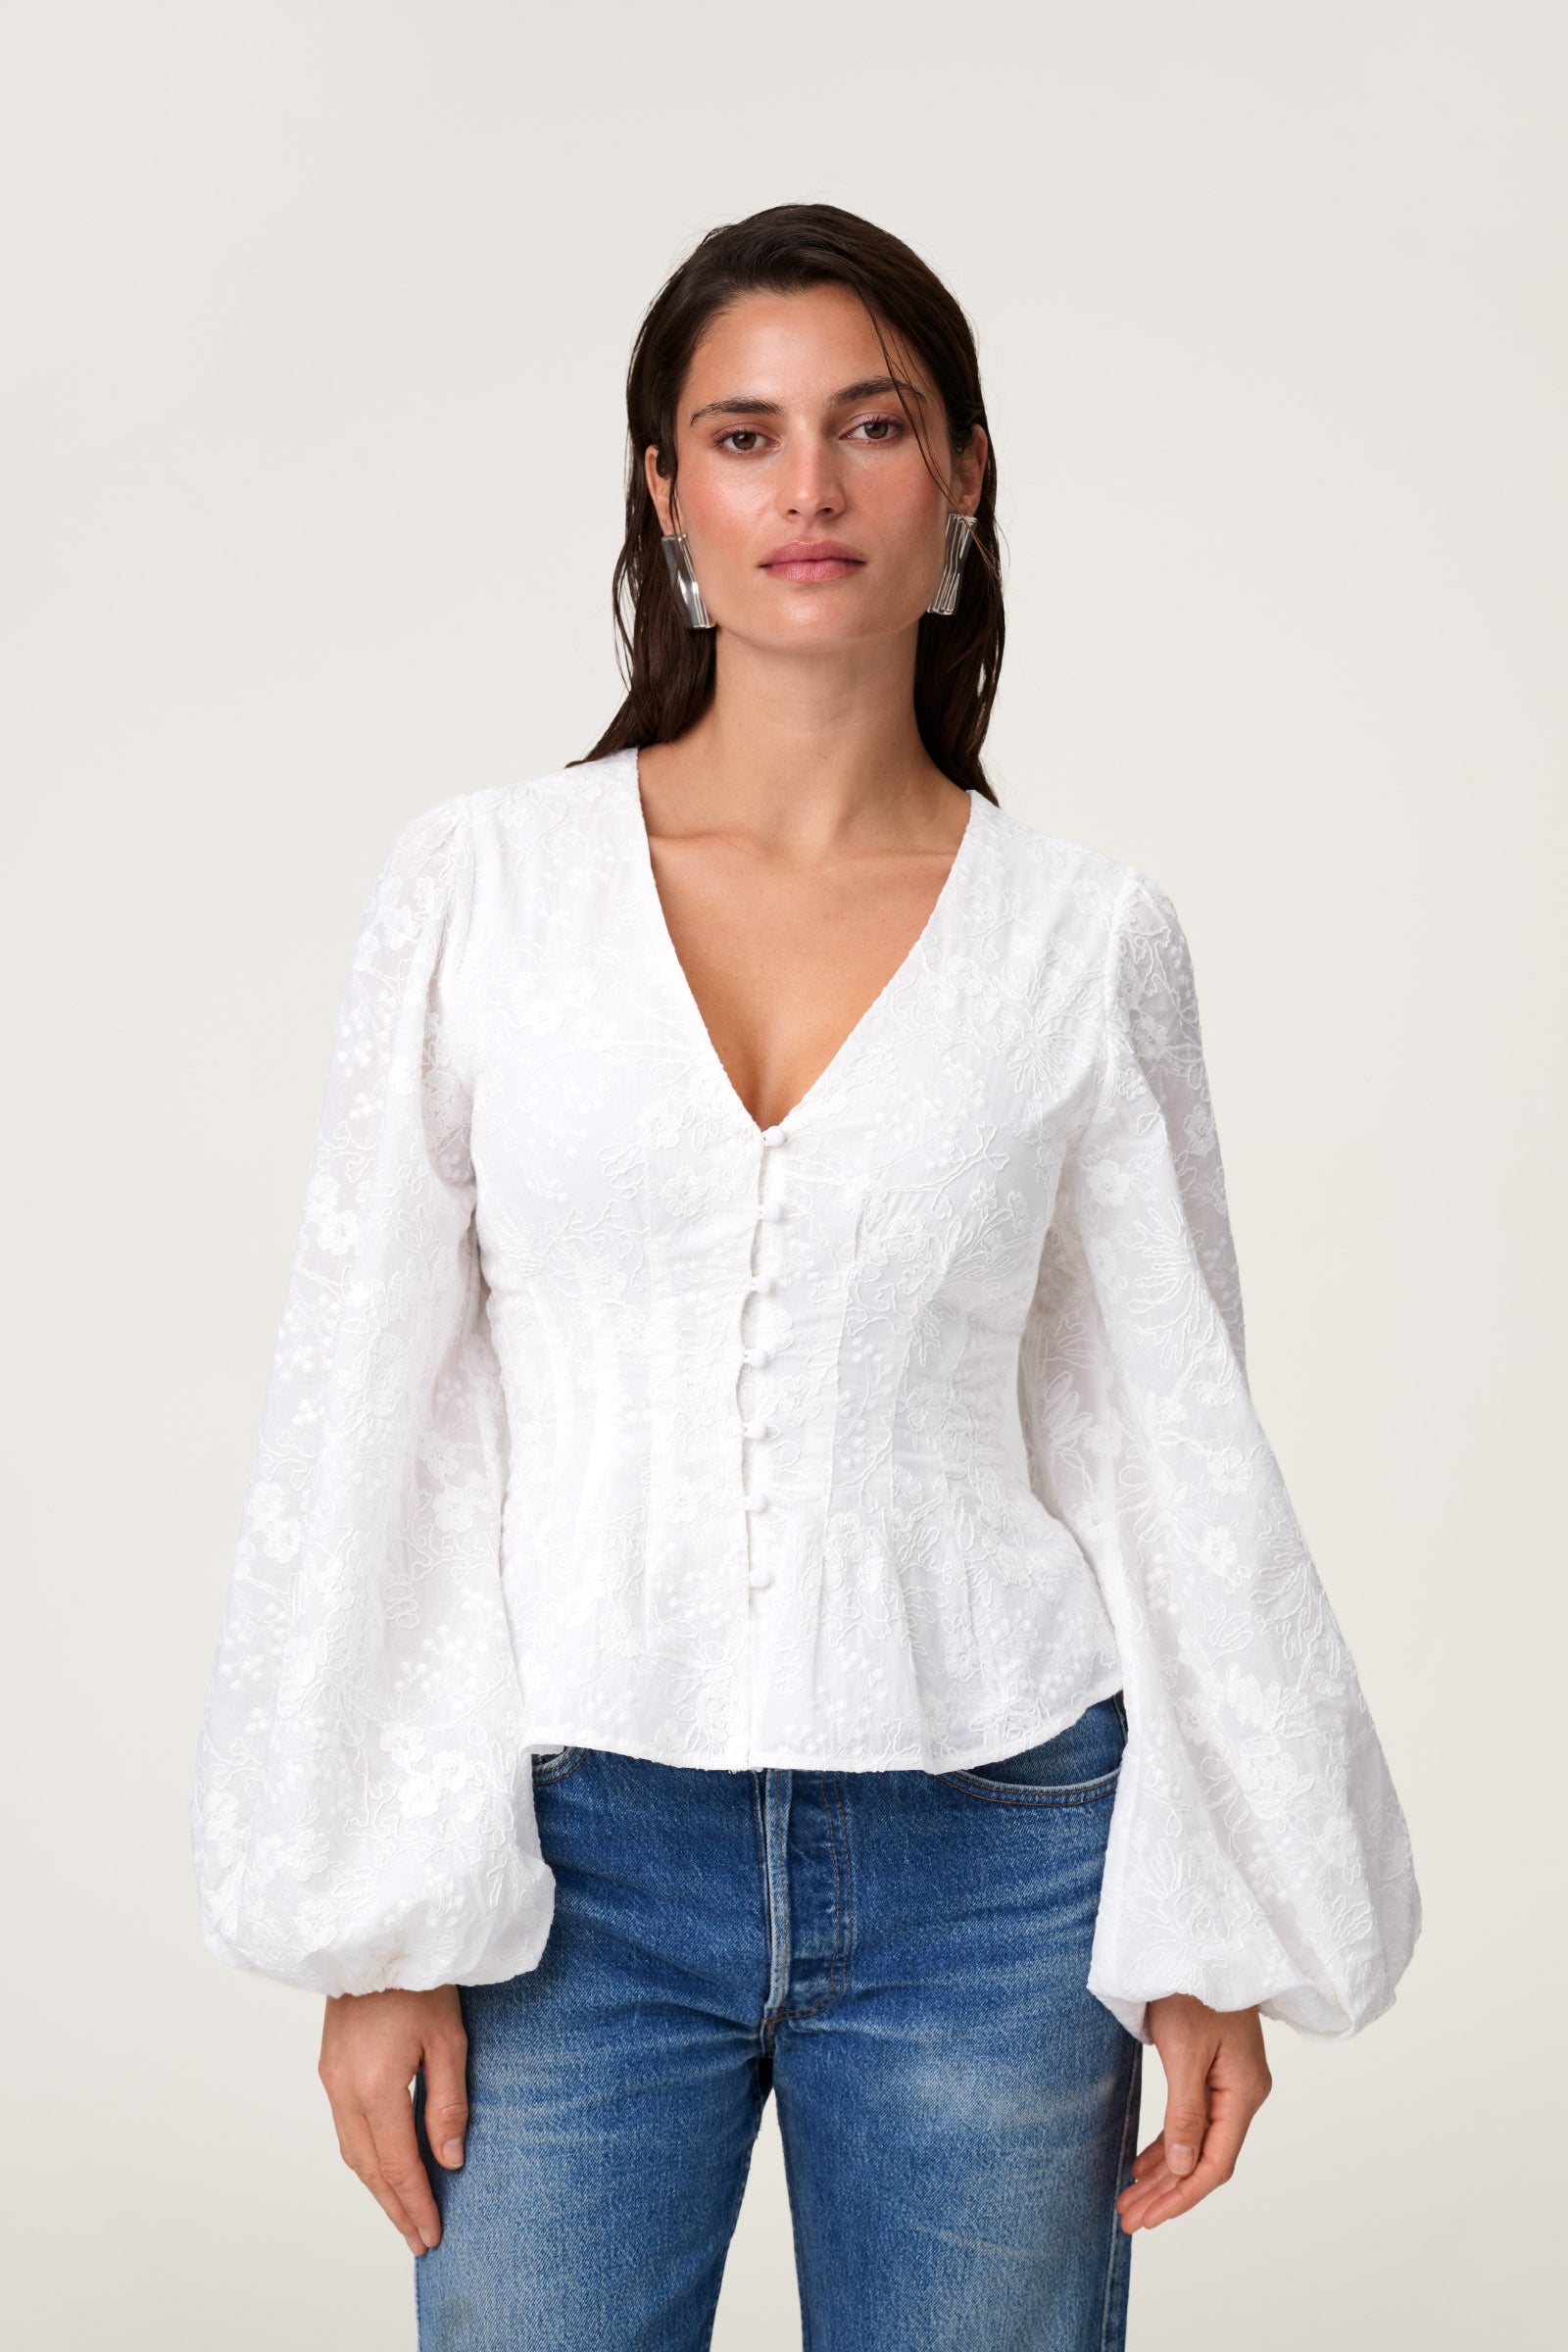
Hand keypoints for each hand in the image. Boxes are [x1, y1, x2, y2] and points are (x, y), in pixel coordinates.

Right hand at [318, 1985, 467, 2256]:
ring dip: (377, 2186)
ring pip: (352, 2152)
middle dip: (395, 2207)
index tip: (431, 2235)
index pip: (397, 2164)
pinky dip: (365, 2158)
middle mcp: (344, 2090)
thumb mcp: (448, 2040)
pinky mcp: (329, 2067)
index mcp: (375, 2087)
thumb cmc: (419, 1980)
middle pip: (368, 2169)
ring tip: (403, 2213)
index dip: (416, 2204)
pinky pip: (345, 2129)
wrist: (376, 1934)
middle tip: (418, 2240)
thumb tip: (450, 2161)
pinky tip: (383, 2166)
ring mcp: (331, 2079)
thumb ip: (448, 2103)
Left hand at [1116, 1994, 1271, 2232]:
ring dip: (1164, 2173)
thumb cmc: (1191, 1989)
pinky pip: (1192, 2121)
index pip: (1214, 2163)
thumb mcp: (1183, 2052)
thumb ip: (1186, 2112)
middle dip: (1167, 2193)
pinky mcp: (1214, 2072)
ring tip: (1132, 2199)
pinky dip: (1168, 2145)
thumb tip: (1182, 2168)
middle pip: (1204, 2159)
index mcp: (1243, 2093)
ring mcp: (1230, 2083)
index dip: (1182, 2195)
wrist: (1196, 1942)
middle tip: (1130, 2218)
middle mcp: (1242, 2094)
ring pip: (1196, 2143)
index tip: (1149, 2218)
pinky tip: (1146, 2164)